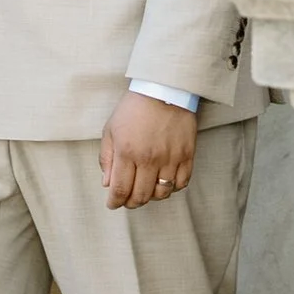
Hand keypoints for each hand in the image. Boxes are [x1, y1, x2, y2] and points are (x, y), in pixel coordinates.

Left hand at [100, 91, 197, 212]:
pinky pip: (181, 183)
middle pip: (140, 196)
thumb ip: (106, 158)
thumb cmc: (133, 109)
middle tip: (127, 201)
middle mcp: (148, 158)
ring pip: (162, 194)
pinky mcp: (186, 155)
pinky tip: (164, 183)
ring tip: (146, 191)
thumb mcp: (111, 129)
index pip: (120, 189)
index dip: (115, 202)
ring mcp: (170, 158)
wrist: (164, 89)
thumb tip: (107, 184)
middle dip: (131, 203)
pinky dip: (172, 189)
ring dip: (151, 197)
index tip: (112, 204)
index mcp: (127, 152)